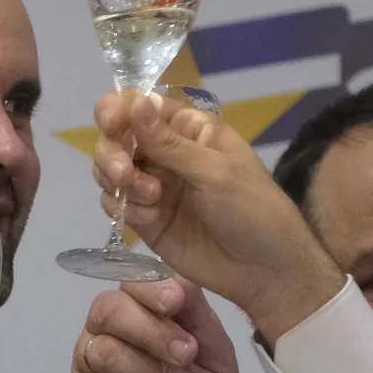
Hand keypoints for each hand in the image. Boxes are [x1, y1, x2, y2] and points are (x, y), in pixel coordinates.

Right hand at [73, 277, 237, 372]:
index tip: (176, 302)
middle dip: (151, 330)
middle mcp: (107, 327)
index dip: (150, 289)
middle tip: (187, 354)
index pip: (131, 281)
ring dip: (150, 370)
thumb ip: (198, 316)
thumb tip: (182, 281)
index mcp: (140, 306)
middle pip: (108, 309)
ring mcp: (90, 360)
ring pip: (105, 351)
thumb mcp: (215, 351)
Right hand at [91, 92, 344, 340]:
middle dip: (112, 152)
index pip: (140, 105)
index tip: (113, 124)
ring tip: (148, 198)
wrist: (263, 271)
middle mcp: (163, 151)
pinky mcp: (143, 218)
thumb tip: (137, 101)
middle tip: (124, 173)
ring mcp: (151, 185)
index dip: (118, 110)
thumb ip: (169, 143)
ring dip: (116, 179)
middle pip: (115, 137)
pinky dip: (122, 206)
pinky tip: (147, 217)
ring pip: (108, 169)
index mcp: (187, 128)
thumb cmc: (253, 210)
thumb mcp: (215, 172)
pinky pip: (114, 203)